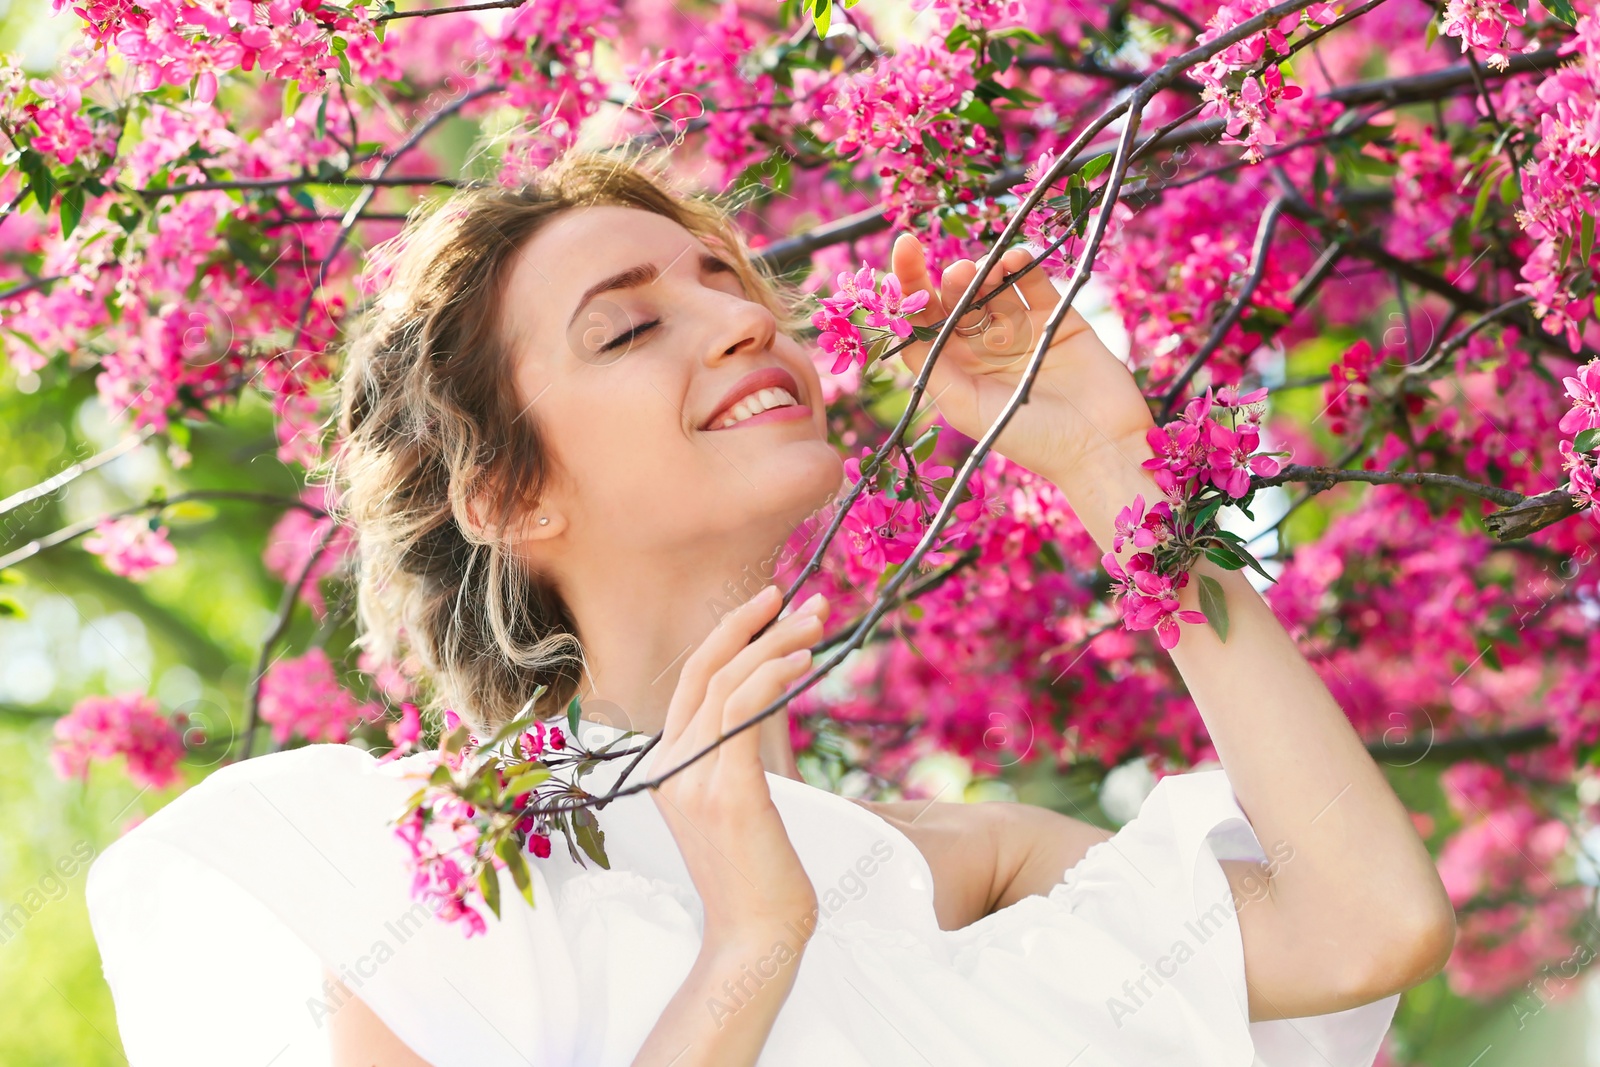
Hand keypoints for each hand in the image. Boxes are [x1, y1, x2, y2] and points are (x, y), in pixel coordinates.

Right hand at [645, 585, 825, 948]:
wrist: (756, 939)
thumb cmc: (758, 875)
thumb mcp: (739, 803)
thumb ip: (739, 755)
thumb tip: (768, 702)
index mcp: (666, 766)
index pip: (693, 680)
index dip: (729, 634)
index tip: (771, 603)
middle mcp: (670, 767)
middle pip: (705, 669)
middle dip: (754, 623)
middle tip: (803, 596)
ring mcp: (693, 780)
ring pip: (728, 683)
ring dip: (777, 642)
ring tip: (818, 622)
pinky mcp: (727, 793)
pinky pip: (743, 714)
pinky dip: (773, 677)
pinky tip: (806, 662)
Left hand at [889, 233, 1157, 478]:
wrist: (1099, 445)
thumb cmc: (1028, 439)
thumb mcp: (967, 408)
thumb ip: (933, 367)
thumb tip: (901, 327)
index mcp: (957, 367)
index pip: (925, 319)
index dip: (910, 283)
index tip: (906, 245)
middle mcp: (984, 346)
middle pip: (957, 298)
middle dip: (952, 280)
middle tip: (959, 274)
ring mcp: (1021, 328)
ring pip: (993, 286)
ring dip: (985, 270)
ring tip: (986, 270)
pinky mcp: (1057, 317)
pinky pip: (1033, 282)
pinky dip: (1021, 265)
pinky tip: (1014, 260)